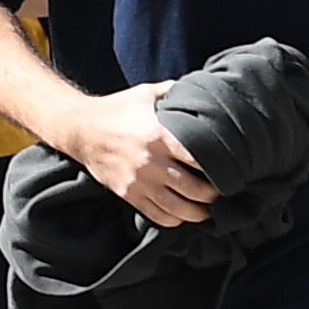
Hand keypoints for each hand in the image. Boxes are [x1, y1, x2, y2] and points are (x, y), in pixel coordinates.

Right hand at [59, 82, 217, 228]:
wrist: (79, 128)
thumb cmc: (116, 109)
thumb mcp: (146, 93)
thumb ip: (175, 92)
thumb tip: (201, 89)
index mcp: (159, 136)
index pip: (200, 159)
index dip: (220, 167)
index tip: (229, 168)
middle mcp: (150, 162)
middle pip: (195, 190)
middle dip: (213, 194)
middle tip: (221, 190)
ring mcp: (138, 182)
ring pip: (179, 209)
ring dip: (198, 213)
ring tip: (206, 208)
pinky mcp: (127, 194)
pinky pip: (158, 216)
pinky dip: (175, 220)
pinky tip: (182, 213)